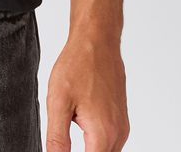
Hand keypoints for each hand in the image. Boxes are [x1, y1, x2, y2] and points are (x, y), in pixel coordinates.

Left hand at [45, 27, 129, 151]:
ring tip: (70, 122)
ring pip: (106, 151)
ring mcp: (122, 126)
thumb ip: (57, 138)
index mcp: (102, 134)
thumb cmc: (79, 64)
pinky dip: (95, 141)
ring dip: (89, 148)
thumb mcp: (58, 102)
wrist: (97, 40)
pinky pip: (110, 141)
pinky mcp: (121, 118)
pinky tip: (79, 120)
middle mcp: (118, 134)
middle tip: (62, 137)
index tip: (60, 146)